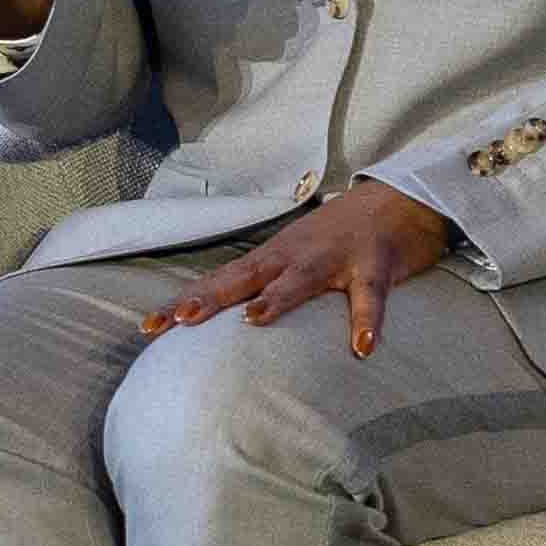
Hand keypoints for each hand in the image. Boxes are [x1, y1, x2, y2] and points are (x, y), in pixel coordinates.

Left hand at [143, 179, 455, 358]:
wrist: (398, 198)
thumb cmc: (339, 238)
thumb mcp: (294, 259)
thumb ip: (264, 287)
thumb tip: (226, 323)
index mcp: (271, 258)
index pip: (218, 282)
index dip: (183, 303)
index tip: (147, 328)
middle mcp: (293, 255)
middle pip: (244, 277)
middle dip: (211, 298)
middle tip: (178, 320)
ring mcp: (334, 258)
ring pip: (301, 279)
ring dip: (277, 298)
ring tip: (252, 321)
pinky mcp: (375, 265)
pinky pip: (369, 296)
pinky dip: (366, 320)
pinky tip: (362, 347)